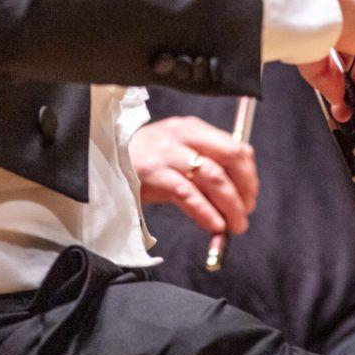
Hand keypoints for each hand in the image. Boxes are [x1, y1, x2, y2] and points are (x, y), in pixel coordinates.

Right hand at [130, 115, 259, 235]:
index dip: (249, 175)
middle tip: (246, 212)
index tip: (251, 196)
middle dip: (244, 189)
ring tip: (235, 226)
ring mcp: (168, 154)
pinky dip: (206, 212)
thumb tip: (236, 194)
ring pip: (213, 178)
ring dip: (230, 206)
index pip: (235, 146)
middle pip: (230, 158)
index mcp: (193, 128)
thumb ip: (204, 163)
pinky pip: (188, 195)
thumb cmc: (145, 160)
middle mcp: (183, 136)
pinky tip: (214, 225)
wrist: (104, 159)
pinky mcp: (154, 174)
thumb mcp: (176, 151)